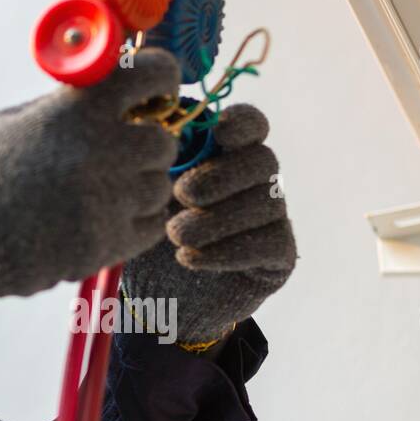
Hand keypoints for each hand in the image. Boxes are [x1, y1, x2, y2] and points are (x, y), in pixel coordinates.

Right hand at [0, 48, 180, 307]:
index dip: (160, 76)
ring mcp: (108, 201)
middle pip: (162, 140)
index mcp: (75, 110)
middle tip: (120, 149)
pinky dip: (133, 221)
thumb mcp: (12, 122)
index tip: (155, 88)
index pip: (151, 73)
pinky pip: (149, 226)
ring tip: (99, 189)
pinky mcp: (107, 245)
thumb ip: (64, 107)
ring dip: (137, 185)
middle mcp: (101, 151)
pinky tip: (101, 215)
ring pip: (158, 186)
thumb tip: (107, 94)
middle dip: (145, 142)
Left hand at [120, 102, 297, 347]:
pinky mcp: (280, 255)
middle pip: (262, 161)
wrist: (153, 297)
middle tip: (180, 194)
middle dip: (220, 176)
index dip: (242, 123)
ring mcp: (272, 217)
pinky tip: (188, 258)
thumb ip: (152, 165)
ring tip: (175, 235)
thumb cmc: (144, 234)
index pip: (251, 124)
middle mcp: (255, 181)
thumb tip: (156, 136)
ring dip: (216, 218)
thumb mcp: (139, 195)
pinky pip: (271, 243)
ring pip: (266, 202)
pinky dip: (226, 251)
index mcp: (224, 153)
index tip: (219, 132)